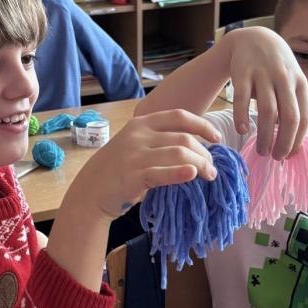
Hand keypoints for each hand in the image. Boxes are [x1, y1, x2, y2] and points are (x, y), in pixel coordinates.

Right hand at [67, 109, 221, 220]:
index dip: (202, 125)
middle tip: (212, 168)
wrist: (91, 191)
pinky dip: (180, 173)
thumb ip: (158, 140)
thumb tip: (194, 145)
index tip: (217, 138)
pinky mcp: (133, 176)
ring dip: (201, 165)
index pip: (179, 116)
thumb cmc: (117, 169)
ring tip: (209, 176)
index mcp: (142, 123)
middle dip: (205, 153)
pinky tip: (193, 175)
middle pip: (184, 138)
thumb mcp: (134, 144)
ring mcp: (135, 155)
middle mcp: (139, 135)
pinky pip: (162, 173)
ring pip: (179, 154)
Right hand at [226, 27, 307, 159]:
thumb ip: (294, 105)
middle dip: (284, 142)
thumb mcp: (291, 81)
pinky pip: (242, 98)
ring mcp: (264, 74)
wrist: (253, 38)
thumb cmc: (275, 67)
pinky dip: (243, 117)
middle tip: (276, 158)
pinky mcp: (243, 72)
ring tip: (262, 151)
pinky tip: (243, 131)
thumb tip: (295, 140)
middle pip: (289, 117)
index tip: (290, 156)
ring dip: (265, 135)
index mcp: (300, 83)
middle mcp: (284, 78)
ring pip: (268, 111)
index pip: (304, 117)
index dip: (298, 140)